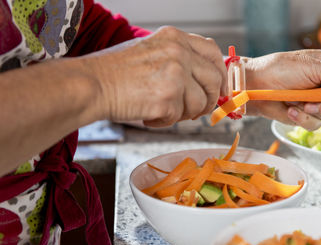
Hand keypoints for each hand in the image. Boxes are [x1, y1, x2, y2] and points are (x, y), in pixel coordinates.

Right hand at [86, 26, 226, 126]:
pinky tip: (148, 114)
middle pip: (215, 80)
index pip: (213, 52)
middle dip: (209, 100)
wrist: (91, 84)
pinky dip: (165, 122)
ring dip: (183, 114)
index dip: (219, 74)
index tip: (218, 89)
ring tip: (160, 110)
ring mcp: (175, 74)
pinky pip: (179, 117)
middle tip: (196, 110)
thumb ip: (179, 60)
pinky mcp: (168, 98)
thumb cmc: (115, 72)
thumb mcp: (152, 52)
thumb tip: (205, 81)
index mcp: (175, 37)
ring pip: (200, 104)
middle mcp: (179, 52)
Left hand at [244, 49, 320, 129]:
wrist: (253, 86)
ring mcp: (314, 101)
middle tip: (311, 103)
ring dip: (312, 113)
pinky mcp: (303, 114)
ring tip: (296, 104)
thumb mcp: (310, 67)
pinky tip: (290, 111)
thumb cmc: (277, 70)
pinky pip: (313, 124)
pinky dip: (302, 119)